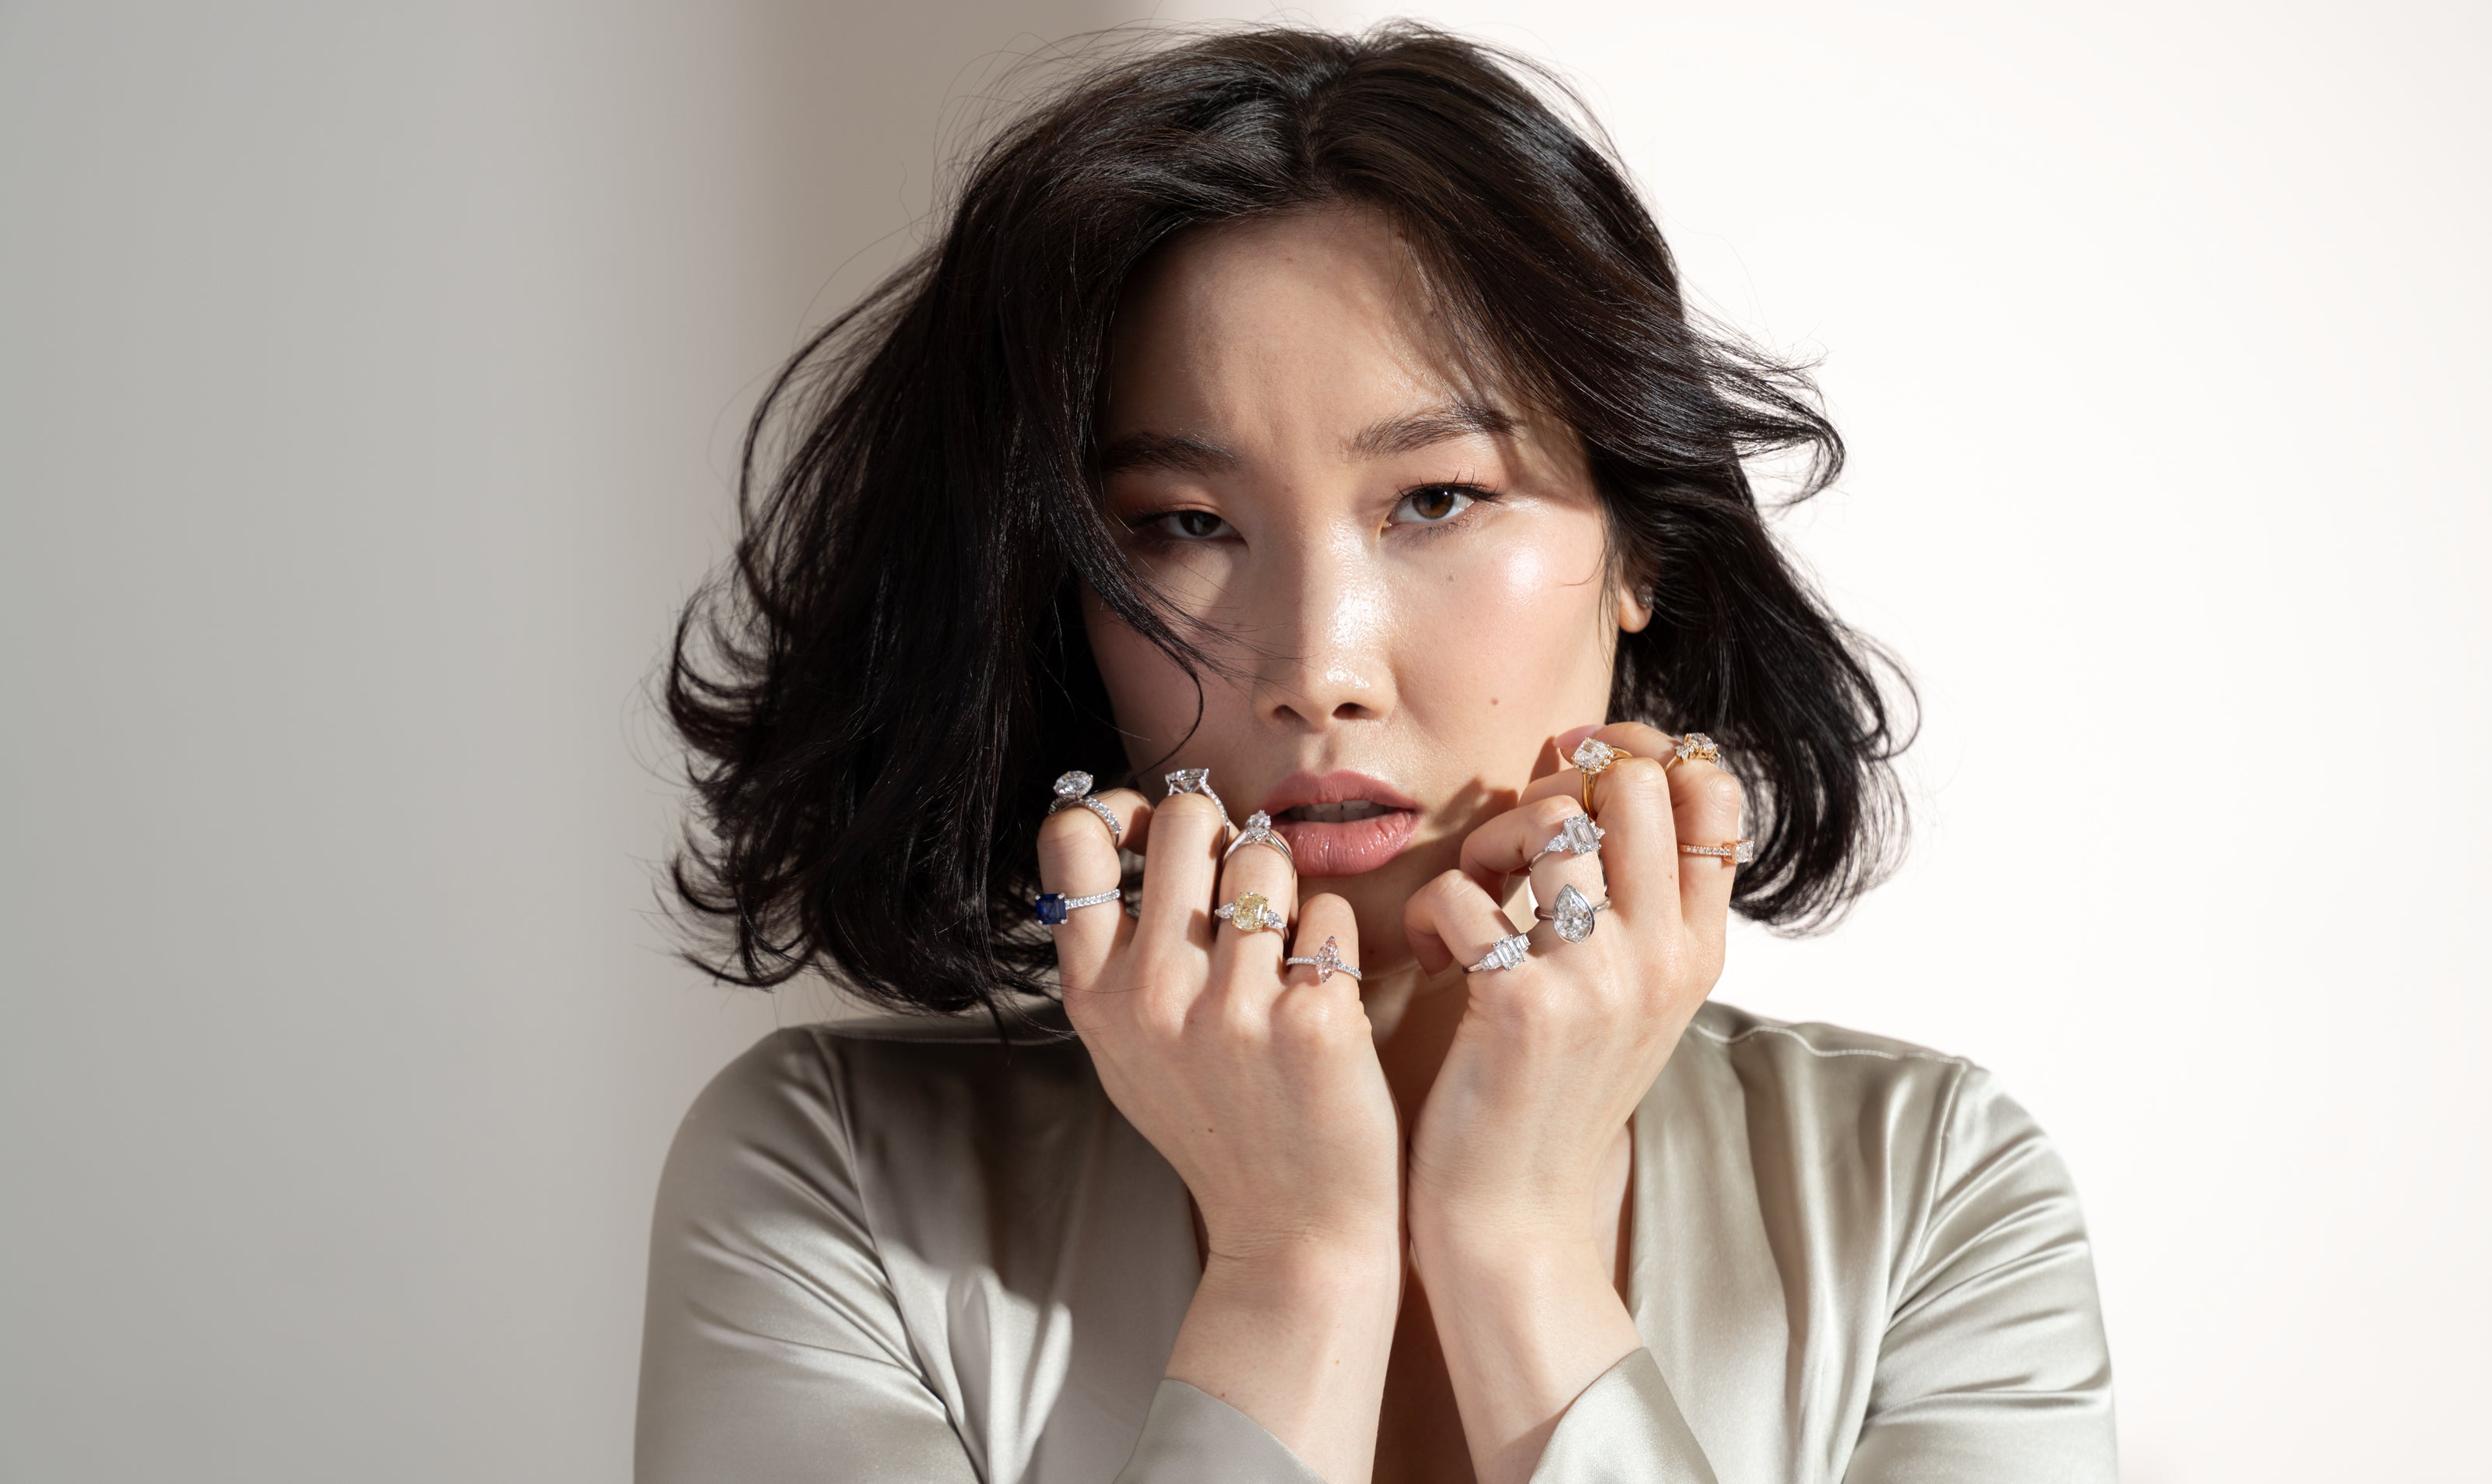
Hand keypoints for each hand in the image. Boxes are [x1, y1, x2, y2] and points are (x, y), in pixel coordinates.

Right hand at [1038, 775, 1401, 1482]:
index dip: (1120, 808)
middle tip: (1240, 884)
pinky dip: (1335, 943)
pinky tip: (1325, 997)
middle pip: (1186, 818)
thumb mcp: (1129, 1051)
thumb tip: (1123, 829)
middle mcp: (1154, 996)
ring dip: (1287, 888)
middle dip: (1222, 833)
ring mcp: (1232, 1008)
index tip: (1153, 831)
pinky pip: (1330, 913)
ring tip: (1286, 949)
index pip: (1075, 836)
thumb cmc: (1219, 1128)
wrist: (1293, 1232)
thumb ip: (1114, 954)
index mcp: (1097, 996)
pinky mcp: (1312, 1020)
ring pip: (1267, 855)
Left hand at [1399, 722, 1743, 1481]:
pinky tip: (1435, 960)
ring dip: (1487, 843)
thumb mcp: (1627, 995)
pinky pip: (1462, 891)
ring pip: (1546, 819)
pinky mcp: (1521, 1004)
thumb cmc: (1550, 1093)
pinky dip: (1430, 913)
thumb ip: (1633, 897)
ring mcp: (1598, 978)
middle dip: (1554, 790)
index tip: (1569, 787)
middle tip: (1512, 854)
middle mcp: (1662, 954)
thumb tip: (1594, 766)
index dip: (1635, 757)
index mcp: (1696, 947)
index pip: (1710, 789)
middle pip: (1632, 782)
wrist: (1515, 1217)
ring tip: (1472, 903)